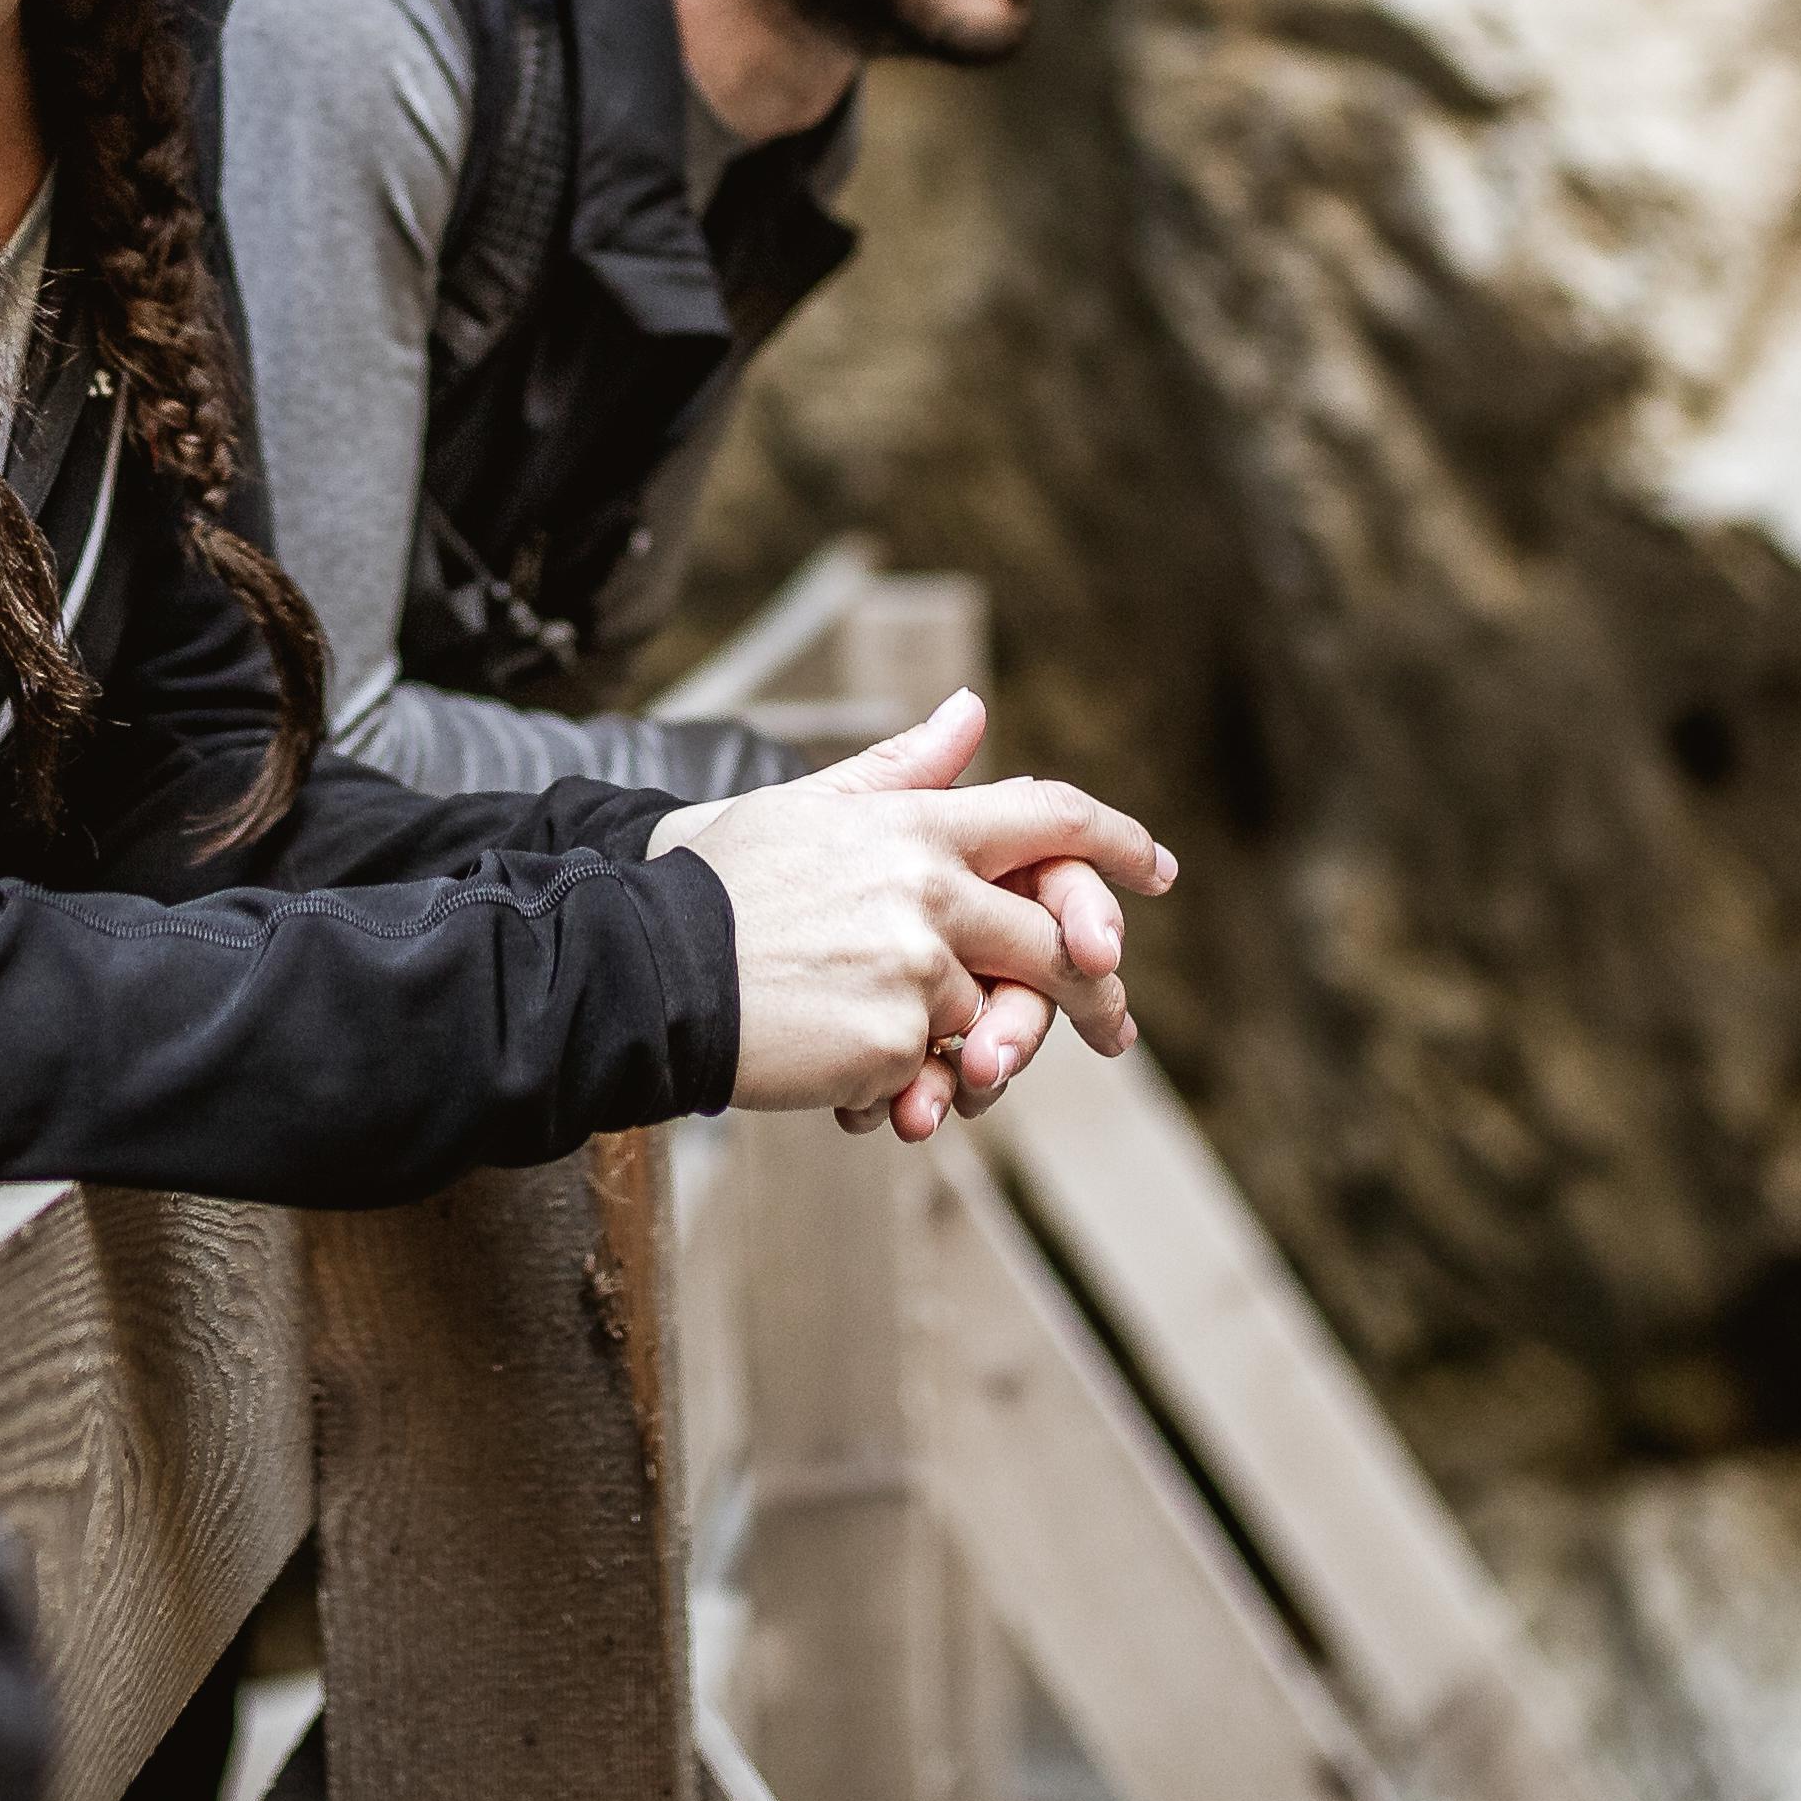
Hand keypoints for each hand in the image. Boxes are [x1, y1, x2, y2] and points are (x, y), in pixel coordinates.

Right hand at [651, 691, 1171, 1138]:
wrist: (641, 968)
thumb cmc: (714, 884)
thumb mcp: (805, 806)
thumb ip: (898, 769)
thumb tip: (971, 709)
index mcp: (914, 825)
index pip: (1048, 817)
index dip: (1116, 841)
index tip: (1159, 869)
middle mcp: (929, 890)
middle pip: (1050, 941)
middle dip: (1091, 989)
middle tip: (1117, 1026)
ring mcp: (916, 970)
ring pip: (988, 1019)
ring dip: (967, 1052)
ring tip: (929, 1074)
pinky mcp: (892, 1042)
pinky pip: (932, 1075)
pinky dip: (908, 1091)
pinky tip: (861, 1091)